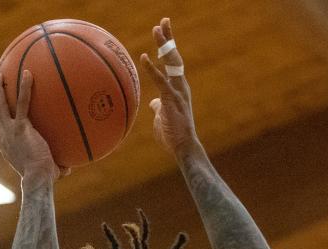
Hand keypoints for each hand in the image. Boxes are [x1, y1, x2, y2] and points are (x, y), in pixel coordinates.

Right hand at [0, 70, 69, 187]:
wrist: (38, 179)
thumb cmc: (43, 179)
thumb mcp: (47, 171)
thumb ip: (56, 166)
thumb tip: (68, 168)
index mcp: (4, 146)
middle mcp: (3, 137)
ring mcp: (9, 131)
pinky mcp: (21, 128)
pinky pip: (23, 103)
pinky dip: (24, 88)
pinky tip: (28, 74)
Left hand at [139, 18, 198, 155]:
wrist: (183, 148)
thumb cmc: (174, 135)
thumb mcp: (163, 116)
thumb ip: (159, 106)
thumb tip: (153, 103)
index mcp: (178, 88)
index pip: (173, 62)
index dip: (169, 45)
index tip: (164, 30)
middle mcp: (181, 86)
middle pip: (175, 57)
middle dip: (169, 39)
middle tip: (163, 21)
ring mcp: (178, 92)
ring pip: (172, 64)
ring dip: (164, 46)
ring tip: (157, 29)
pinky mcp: (172, 101)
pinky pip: (161, 81)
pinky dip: (152, 69)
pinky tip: (144, 57)